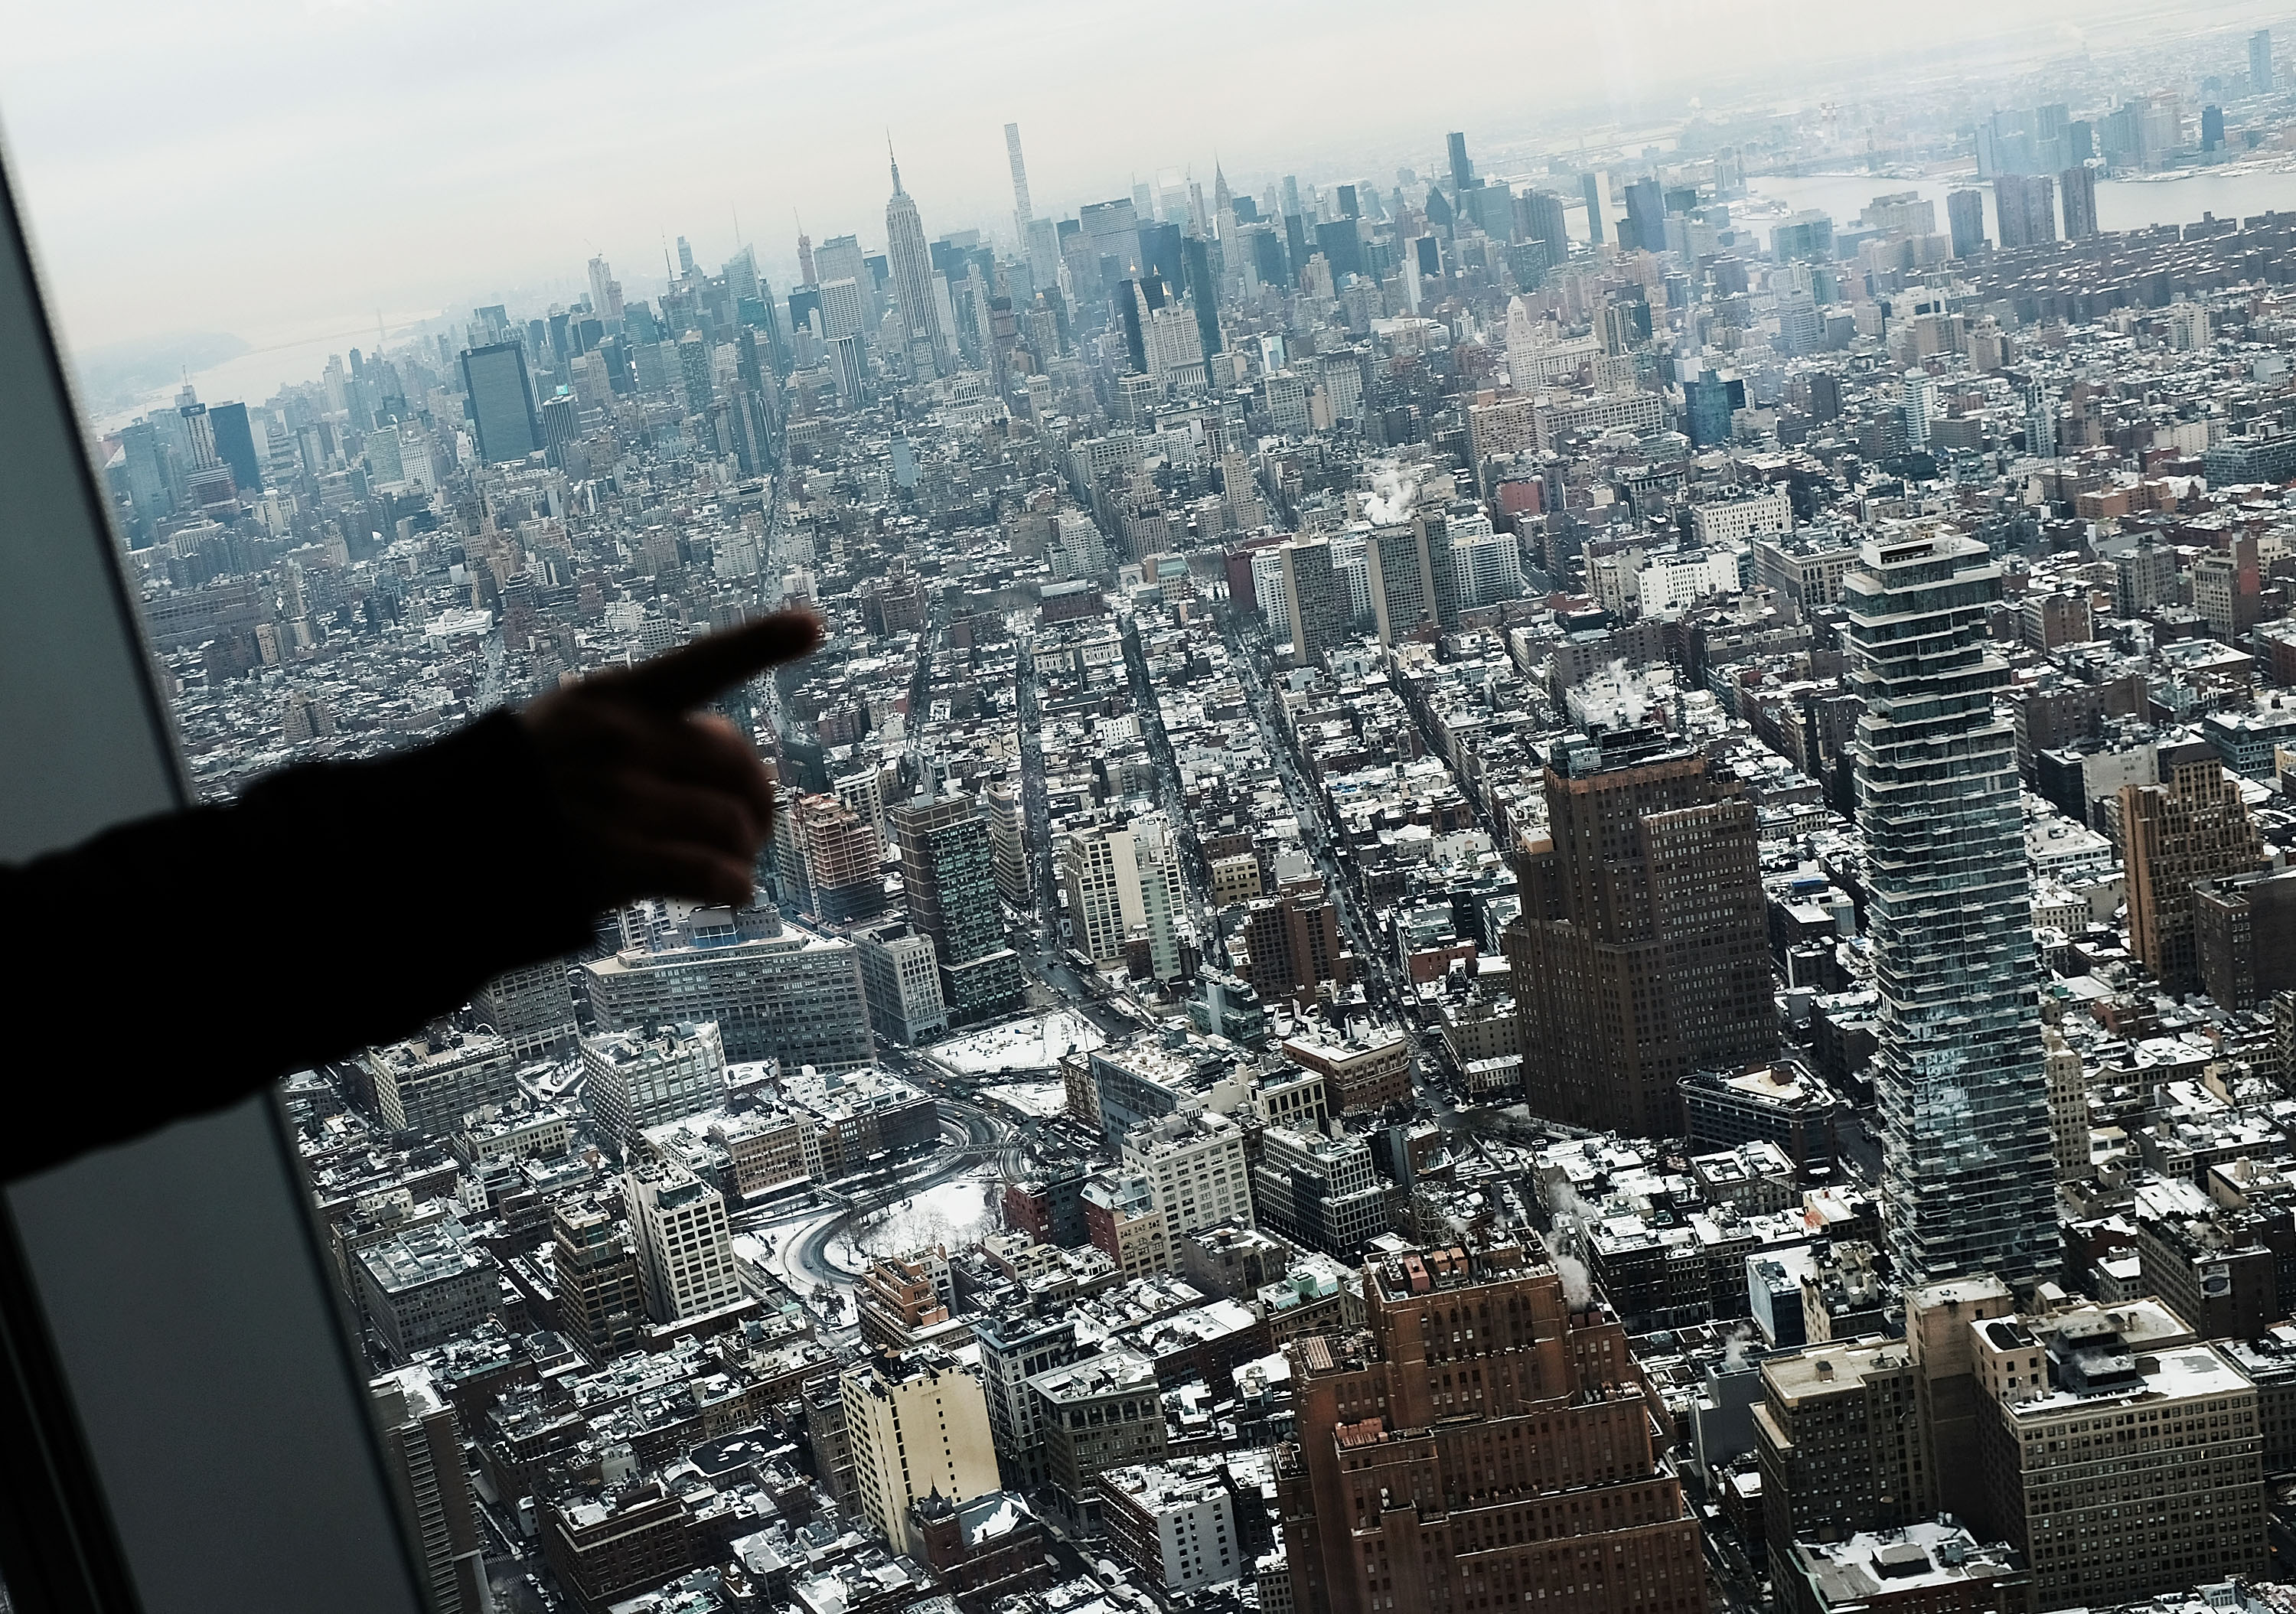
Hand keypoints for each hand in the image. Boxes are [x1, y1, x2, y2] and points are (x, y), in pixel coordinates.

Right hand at [521, 609, 822, 911]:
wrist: (425, 852)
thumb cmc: (501, 796)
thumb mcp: (557, 730)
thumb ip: (634, 731)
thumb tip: (730, 761)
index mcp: (609, 699)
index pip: (700, 663)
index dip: (760, 644)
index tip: (813, 627)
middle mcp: (618, 740)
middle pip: (737, 765)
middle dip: (757, 801)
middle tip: (754, 830)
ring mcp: (616, 799)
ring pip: (730, 823)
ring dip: (743, 852)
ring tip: (731, 868)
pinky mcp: (612, 860)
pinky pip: (709, 872)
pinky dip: (732, 887)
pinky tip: (731, 894)